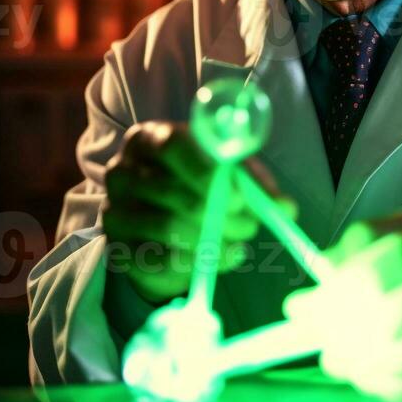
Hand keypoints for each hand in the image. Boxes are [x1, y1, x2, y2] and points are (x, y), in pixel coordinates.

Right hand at [103, 120, 295, 304]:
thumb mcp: (228, 174)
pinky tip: (216, 258)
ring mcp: (115, 210)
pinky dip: (195, 263)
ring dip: (212, 240)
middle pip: (171, 191)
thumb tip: (285, 208)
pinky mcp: (118, 248)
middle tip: (250, 227)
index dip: (207, 170)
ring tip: (238, 244)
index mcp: (149, 139)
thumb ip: (254, 185)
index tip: (238, 197)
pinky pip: (158, 260)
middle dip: (218, 214)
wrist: (161, 224)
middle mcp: (123, 171)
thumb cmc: (198, 186)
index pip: (173, 144)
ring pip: (168, 228)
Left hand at [284, 210, 401, 401]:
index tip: (303, 310)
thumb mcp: (398, 234)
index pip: (398, 257)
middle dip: (352, 332)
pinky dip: (394, 388)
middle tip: (321, 345)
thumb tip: (309, 290)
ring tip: (339, 364)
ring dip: (370, 366)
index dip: (346, 287)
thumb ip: (354, 250)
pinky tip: (370, 380)